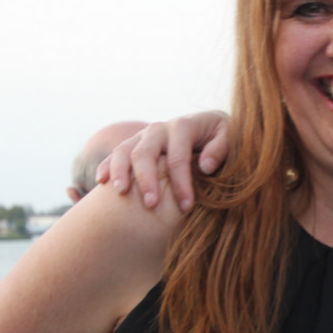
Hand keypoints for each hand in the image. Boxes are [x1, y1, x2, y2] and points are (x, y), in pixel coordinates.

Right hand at [96, 111, 230, 211]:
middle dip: (147, 179)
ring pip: (124, 150)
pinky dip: (106, 167)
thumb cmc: (223, 139)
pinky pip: (115, 154)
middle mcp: (160, 128)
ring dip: (120, 171)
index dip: (181, 181)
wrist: (210, 128)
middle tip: (151, 205)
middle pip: (146, 151)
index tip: (187, 206)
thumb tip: (205, 166)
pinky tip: (101, 182)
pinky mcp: (134, 145)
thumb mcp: (230, 139)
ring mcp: (144, 136)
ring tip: (122, 193)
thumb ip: (221, 149)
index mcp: (184, 126)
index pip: (178, 155)